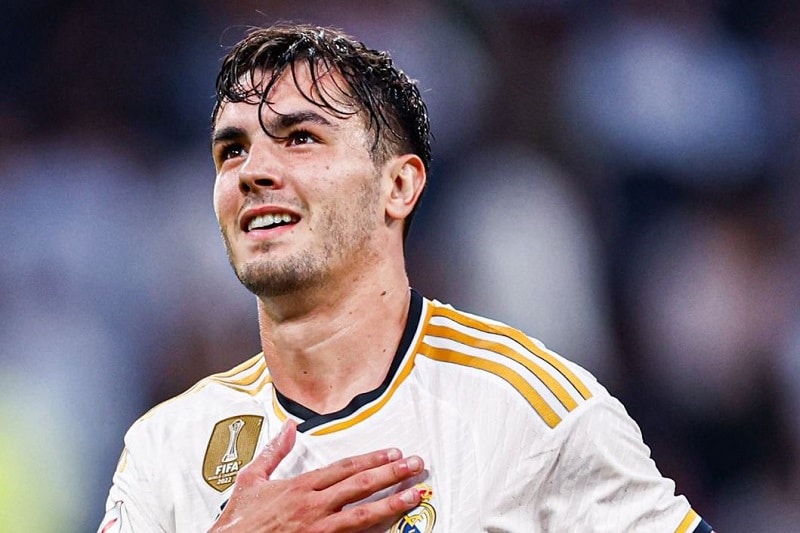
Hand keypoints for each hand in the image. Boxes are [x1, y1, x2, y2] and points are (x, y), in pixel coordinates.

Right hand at [208, 420, 425, 531]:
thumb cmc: (240, 520)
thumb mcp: (251, 479)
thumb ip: (274, 452)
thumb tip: (289, 426)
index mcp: (301, 487)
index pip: (345, 468)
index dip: (372, 460)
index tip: (393, 453)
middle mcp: (313, 507)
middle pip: (360, 486)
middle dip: (391, 475)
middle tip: (416, 467)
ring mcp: (318, 531)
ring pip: (363, 516)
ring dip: (392, 505)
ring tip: (415, 496)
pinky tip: (392, 529)